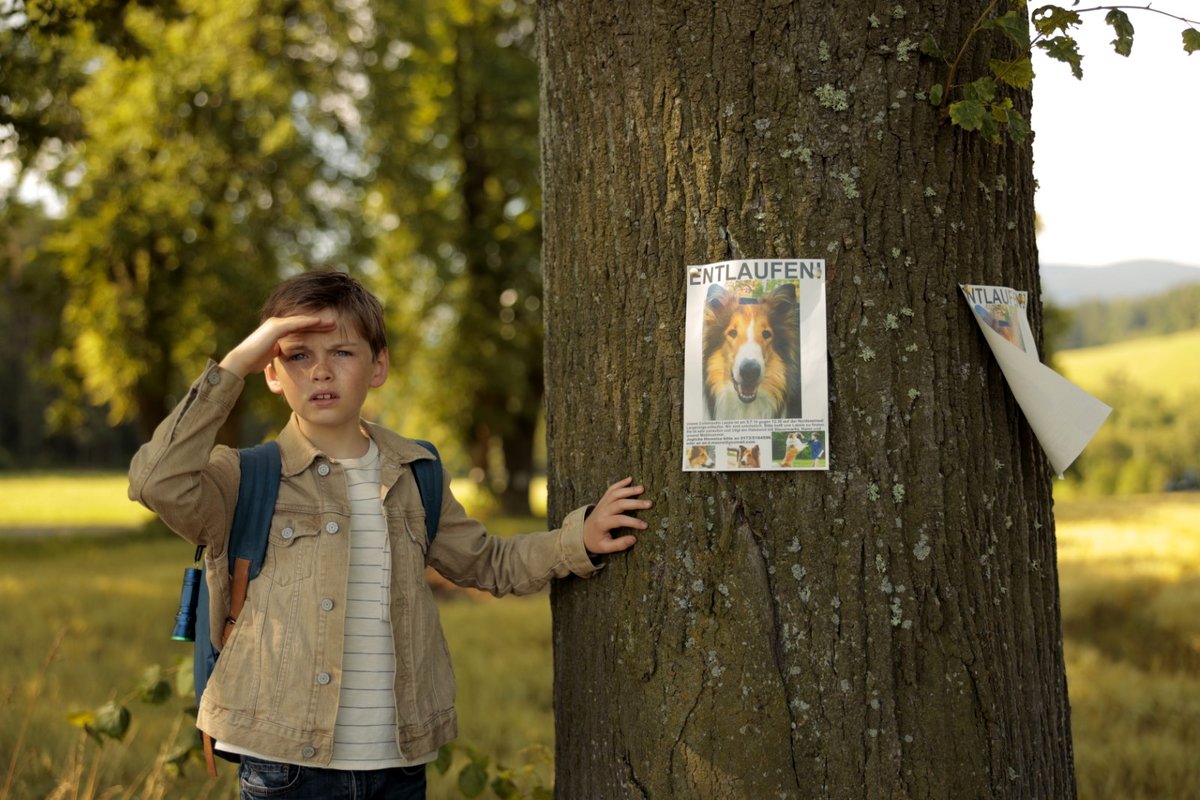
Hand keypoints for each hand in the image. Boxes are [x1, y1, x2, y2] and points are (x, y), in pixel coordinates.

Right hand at [218, 315, 336, 377]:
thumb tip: (291, 366)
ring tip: (332, 323)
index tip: (330, 331)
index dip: (315, 329)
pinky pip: (296, 323)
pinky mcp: (276, 327)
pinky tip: (320, 322)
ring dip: (318, 322)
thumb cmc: (255, 363)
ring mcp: (276, 324)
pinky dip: (308, 322)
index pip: (301, 328)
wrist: (242, 362)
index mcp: (278, 331)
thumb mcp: (273, 359)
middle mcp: (277, 324)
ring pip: (302, 321)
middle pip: (303, 323)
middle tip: (335, 324)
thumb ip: (282, 357)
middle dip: (320, 324)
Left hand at [583, 477, 651, 555]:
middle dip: (635, 503)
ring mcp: (602, 504)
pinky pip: (611, 489)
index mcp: (602, 523)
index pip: (619, 520)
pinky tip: (630, 479)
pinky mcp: (603, 500)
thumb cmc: (595, 541)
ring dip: (629, 490)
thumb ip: (619, 545)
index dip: (633, 522)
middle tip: (649, 503)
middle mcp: (602, 511)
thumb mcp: (605, 548)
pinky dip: (620, 483)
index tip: (645, 525)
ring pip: (615, 493)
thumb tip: (634, 539)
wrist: (582, 533)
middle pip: (619, 503)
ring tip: (642, 488)